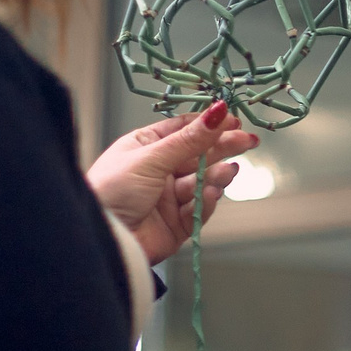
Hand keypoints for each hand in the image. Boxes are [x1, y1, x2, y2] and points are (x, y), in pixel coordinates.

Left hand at [86, 103, 260, 262]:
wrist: (102, 238)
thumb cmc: (110, 190)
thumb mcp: (151, 158)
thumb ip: (190, 139)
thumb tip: (218, 111)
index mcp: (146, 148)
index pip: (183, 130)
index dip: (208, 125)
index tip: (233, 121)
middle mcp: (159, 170)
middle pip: (199, 155)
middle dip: (222, 148)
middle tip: (248, 142)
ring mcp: (169, 197)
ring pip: (204, 182)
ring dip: (216, 176)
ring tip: (227, 172)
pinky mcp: (178, 223)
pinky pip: (200, 209)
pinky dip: (207, 201)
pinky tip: (210, 195)